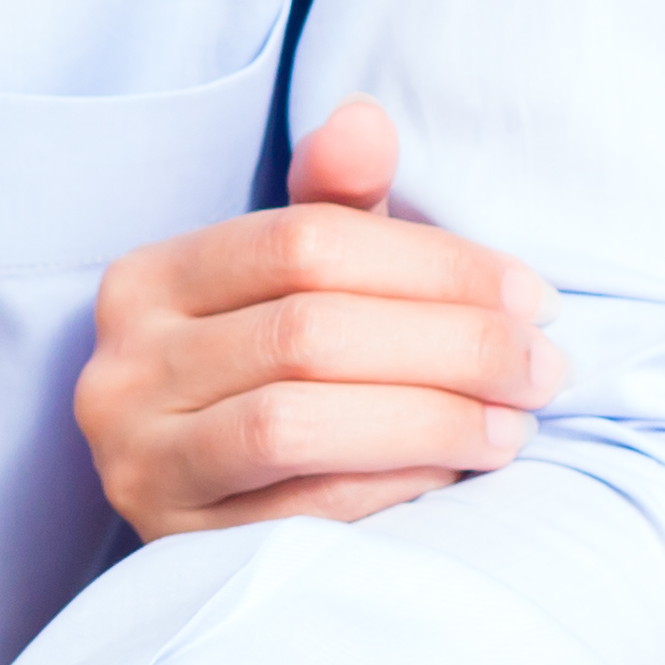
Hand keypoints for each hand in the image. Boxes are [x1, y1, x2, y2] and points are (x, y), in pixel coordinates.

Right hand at [72, 98, 568, 541]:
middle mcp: (123, 368)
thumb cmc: (269, 371)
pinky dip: (394, 484)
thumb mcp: (295, 281)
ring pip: (296, 422)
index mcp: (147, 279)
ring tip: (516, 422)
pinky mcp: (175, 547)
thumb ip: (334, 201)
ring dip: (430, 419)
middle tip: (542, 366)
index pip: (302, 241)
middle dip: (450, 345)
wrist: (204, 507)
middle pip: (307, 331)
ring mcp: (140, 462)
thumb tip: (365, 118)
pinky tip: (459, 471)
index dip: (433, 264)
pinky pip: (299, 509)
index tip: (531, 296)